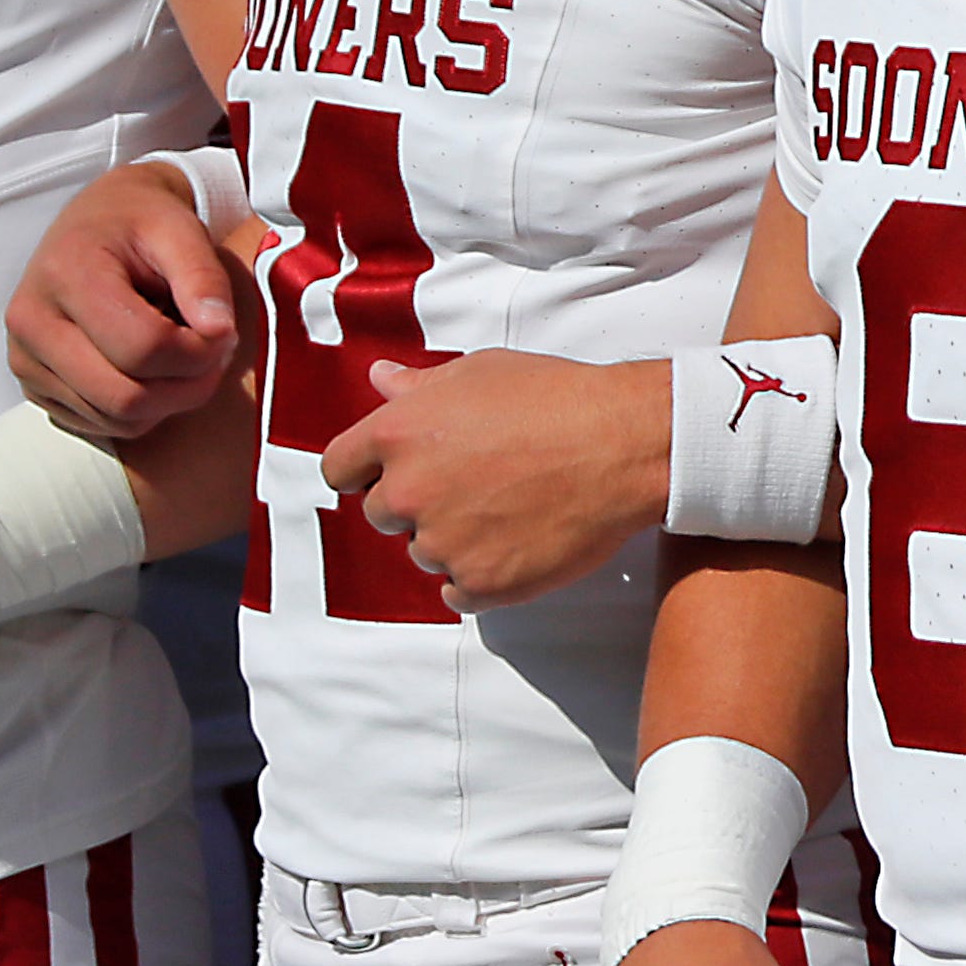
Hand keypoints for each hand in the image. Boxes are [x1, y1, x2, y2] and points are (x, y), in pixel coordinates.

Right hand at [6, 159, 238, 439]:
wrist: (97, 221)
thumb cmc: (141, 222)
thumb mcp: (180, 230)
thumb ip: (204, 278)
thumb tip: (218, 332)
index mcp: (65, 275)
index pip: (142, 348)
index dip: (200, 352)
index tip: (225, 331)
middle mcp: (31, 323)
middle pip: (125, 396)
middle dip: (188, 386)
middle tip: (215, 354)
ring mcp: (25, 360)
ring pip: (116, 419)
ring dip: (169, 400)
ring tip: (185, 354)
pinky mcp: (33, 386)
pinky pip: (101, 426)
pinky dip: (142, 409)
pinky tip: (151, 368)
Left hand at [322, 350, 665, 613]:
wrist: (626, 444)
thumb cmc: (558, 398)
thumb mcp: (480, 372)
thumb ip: (419, 386)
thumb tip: (380, 379)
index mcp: (397, 435)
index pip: (338, 468)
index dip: (366, 470)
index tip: (395, 472)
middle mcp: (408, 492)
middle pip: (381, 515)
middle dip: (417, 503)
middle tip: (474, 486)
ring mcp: (442, 543)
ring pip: (424, 553)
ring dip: (453, 540)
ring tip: (509, 510)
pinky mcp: (480, 583)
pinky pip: (456, 592)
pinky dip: (479, 577)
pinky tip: (515, 546)